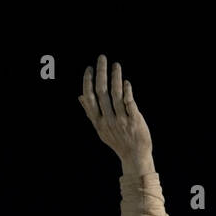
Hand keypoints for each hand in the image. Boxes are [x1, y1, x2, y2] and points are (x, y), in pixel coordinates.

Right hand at [79, 55, 153, 174]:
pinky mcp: (135, 121)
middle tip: (102, 58)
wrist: (135, 157)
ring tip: (116, 65)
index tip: (90, 68)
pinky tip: (126, 82)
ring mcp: (122, 121)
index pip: (90, 98)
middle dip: (101, 73)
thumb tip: (79, 96)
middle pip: (102, 92)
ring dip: (115, 77)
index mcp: (98, 122)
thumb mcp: (101, 129)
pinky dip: (127, 91)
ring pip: (116, 95)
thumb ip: (91, 113)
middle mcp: (109, 120)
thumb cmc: (118, 141)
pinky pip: (130, 103)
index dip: (88, 81)